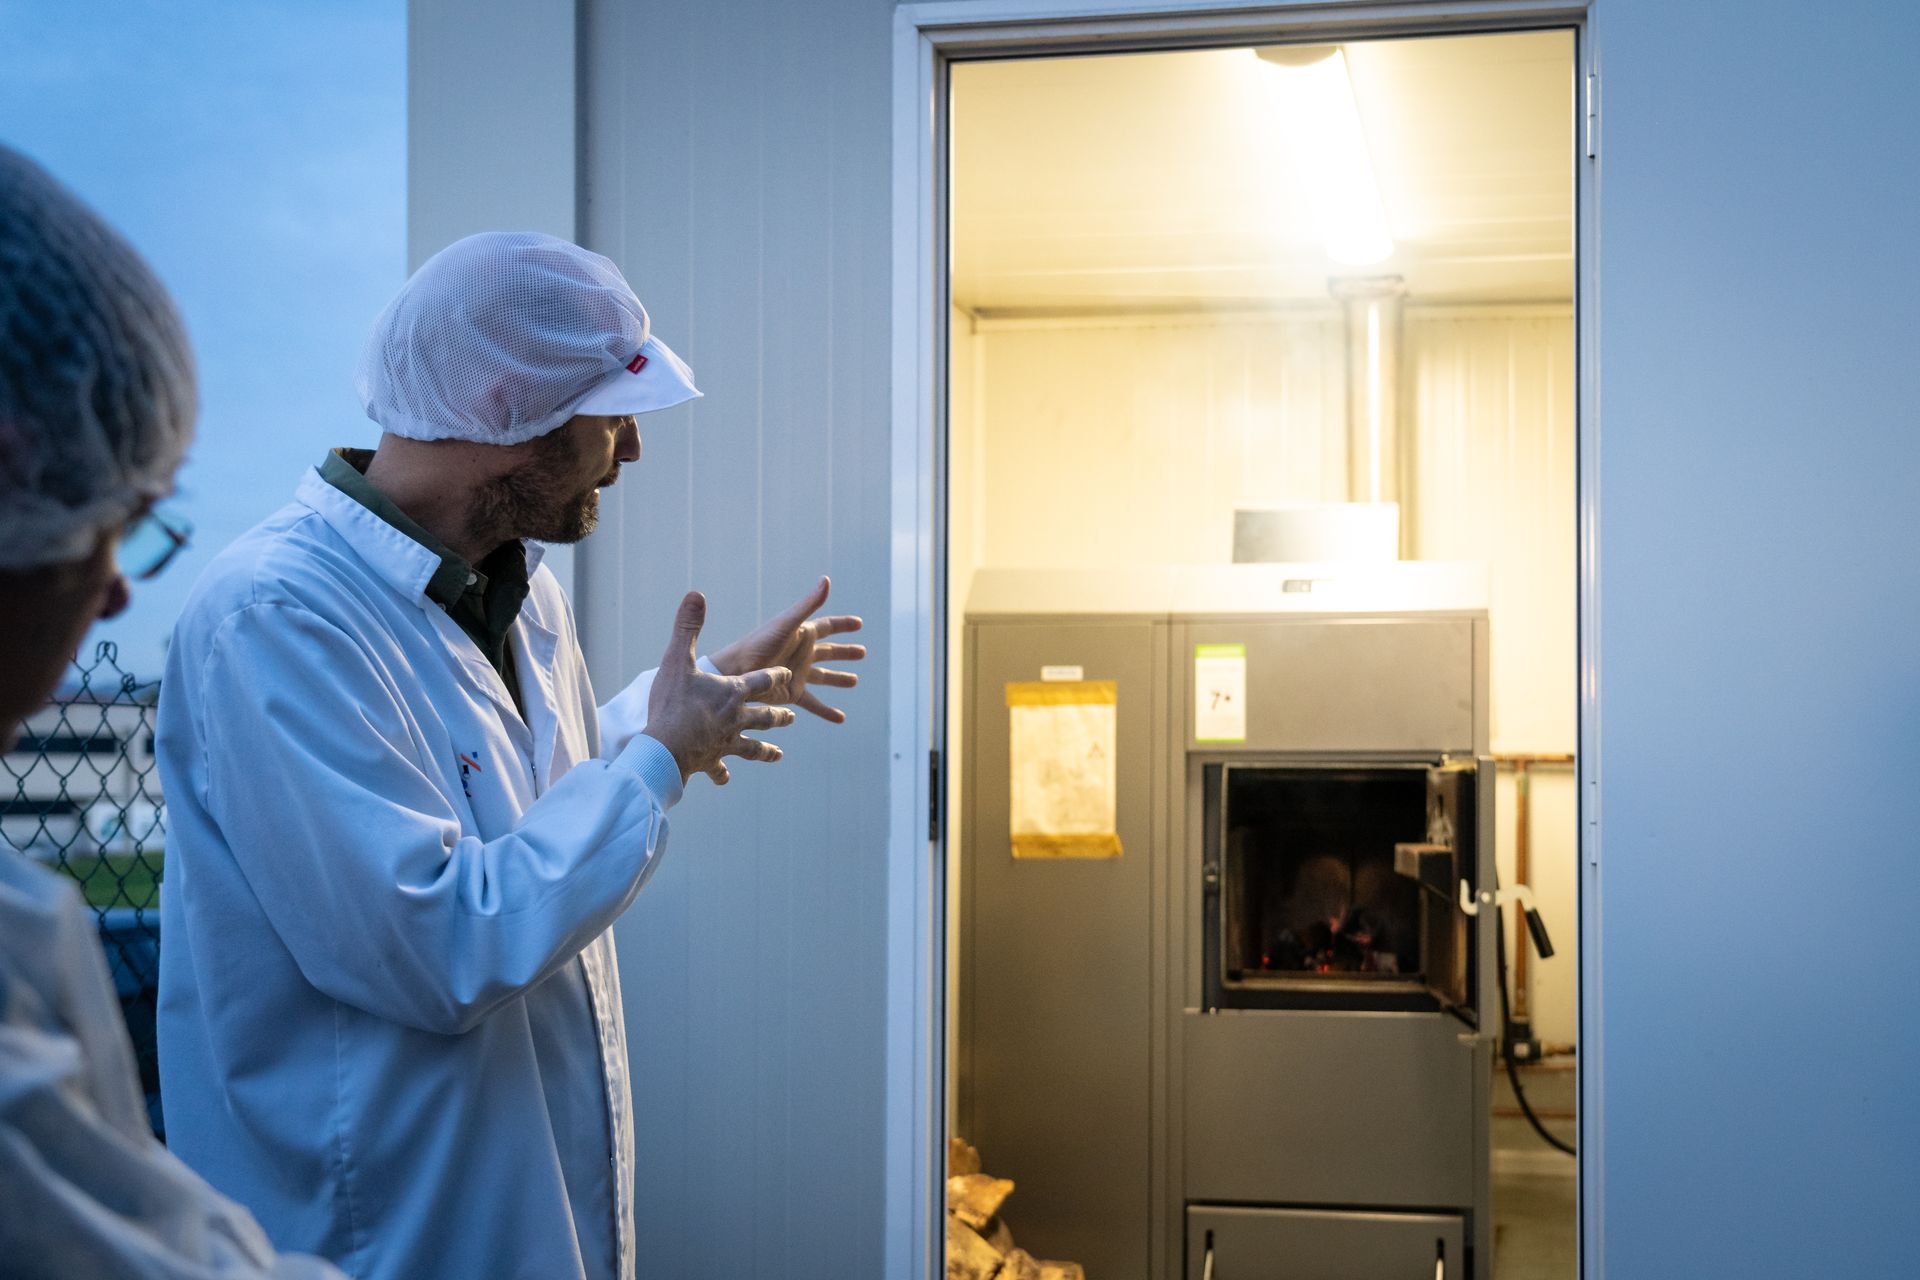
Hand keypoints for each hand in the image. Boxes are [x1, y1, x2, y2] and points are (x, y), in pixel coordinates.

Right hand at [642, 592, 796, 785]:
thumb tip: (696, 595)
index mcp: (734, 691)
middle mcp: (738, 718)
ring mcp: (728, 742)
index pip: (762, 680)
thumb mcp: (677, 659)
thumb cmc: (673, 703)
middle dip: (779, 715)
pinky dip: (722, 773)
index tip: (787, 673)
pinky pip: (721, 768)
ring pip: (754, 746)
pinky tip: (725, 779)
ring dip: (766, 749)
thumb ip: (688, 627)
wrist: (667, 748)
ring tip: (777, 754)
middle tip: (791, 715)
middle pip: (766, 716)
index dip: (775, 676)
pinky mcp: (714, 760)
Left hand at [709, 576, 864, 723]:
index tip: (859, 624)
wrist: (738, 672)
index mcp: (802, 634)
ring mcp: (799, 674)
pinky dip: (827, 711)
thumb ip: (809, 604)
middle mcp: (802, 653)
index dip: (843, 624)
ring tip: (854, 681)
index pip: (828, 627)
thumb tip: (826, 580)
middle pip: (829, 652)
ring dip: (839, 679)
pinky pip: (814, 703)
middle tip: (863, 653)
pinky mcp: (793, 693)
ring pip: (824, 676)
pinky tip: (840, 718)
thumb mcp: (788, 623)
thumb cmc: (760, 644)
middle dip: (845, 652)